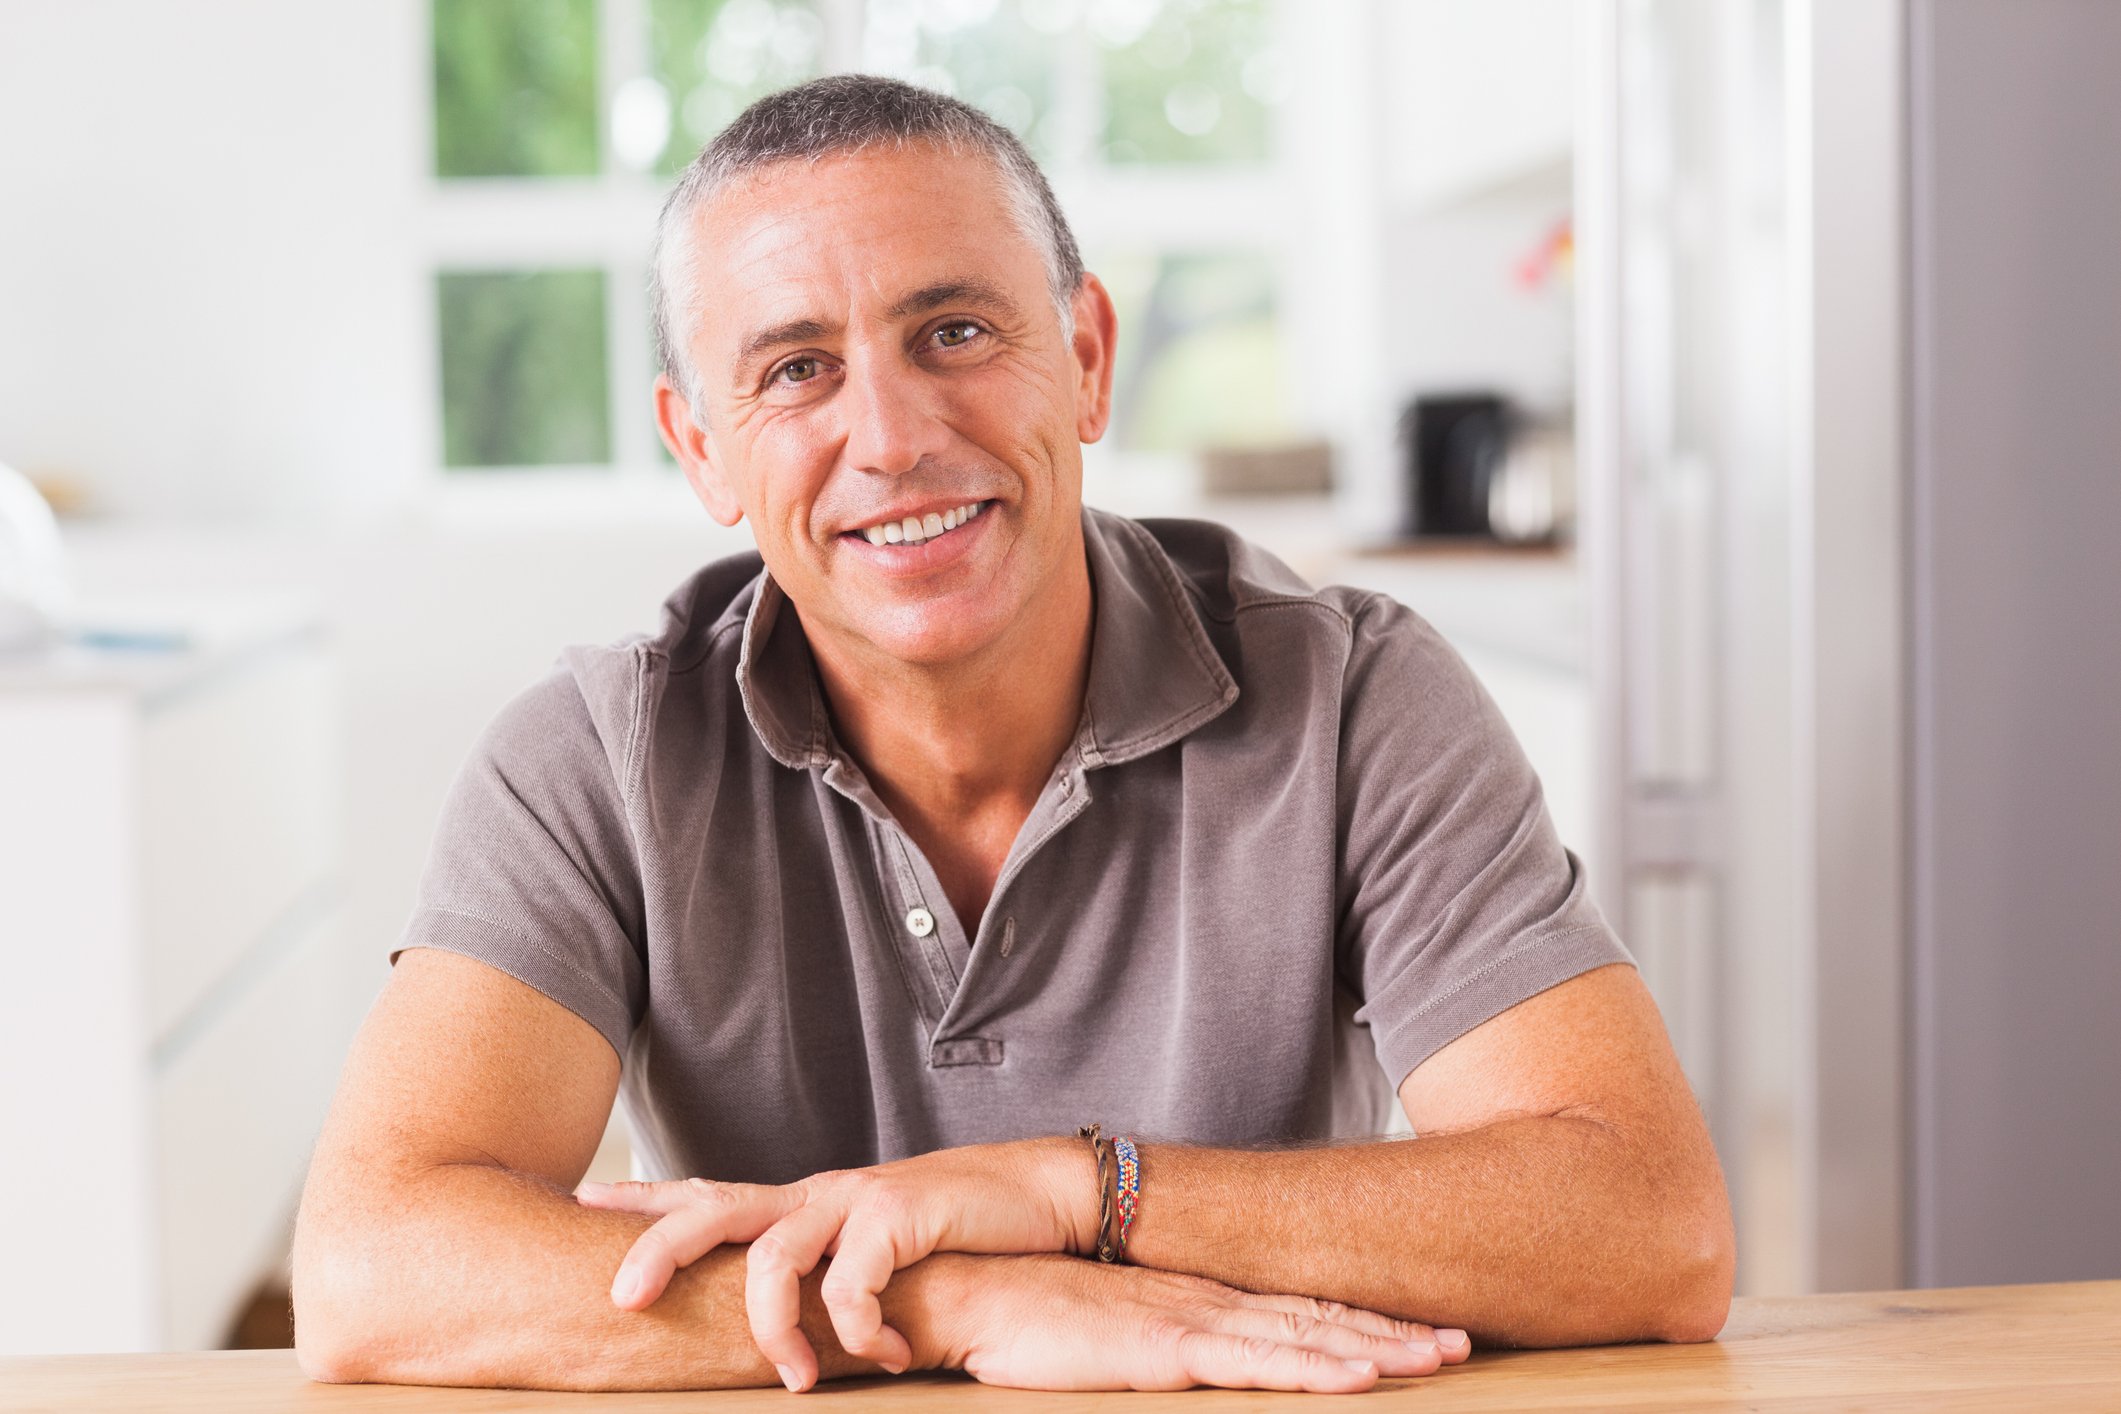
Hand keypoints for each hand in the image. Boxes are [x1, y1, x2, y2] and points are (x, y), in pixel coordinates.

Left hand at [574, 1139, 1091, 1387]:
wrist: (1035, 1197)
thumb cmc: (949, 1236)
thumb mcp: (867, 1251)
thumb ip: (819, 1273)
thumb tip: (770, 1327)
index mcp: (801, 1202)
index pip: (706, 1193)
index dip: (641, 1199)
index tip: (579, 1201)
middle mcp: (816, 1193)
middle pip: (713, 1207)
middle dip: (657, 1247)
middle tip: (620, 1299)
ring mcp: (855, 1199)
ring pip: (775, 1255)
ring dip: (776, 1330)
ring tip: (796, 1380)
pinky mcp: (900, 1213)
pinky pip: (854, 1280)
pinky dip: (860, 1331)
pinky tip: (888, 1357)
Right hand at [931, 1253, 1472, 1392]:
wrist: (972, 1287)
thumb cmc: (1029, 1315)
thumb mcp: (1111, 1334)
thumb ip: (1157, 1344)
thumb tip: (1182, 1360)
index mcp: (1198, 1300)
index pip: (1296, 1309)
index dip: (1360, 1320)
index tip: (1417, 1330)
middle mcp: (1208, 1303)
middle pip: (1319, 1319)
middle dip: (1393, 1331)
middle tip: (1461, 1342)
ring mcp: (1192, 1322)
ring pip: (1305, 1339)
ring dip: (1376, 1350)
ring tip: (1437, 1359)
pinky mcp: (1168, 1348)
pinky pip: (1254, 1363)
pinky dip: (1312, 1367)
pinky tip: (1357, 1376)